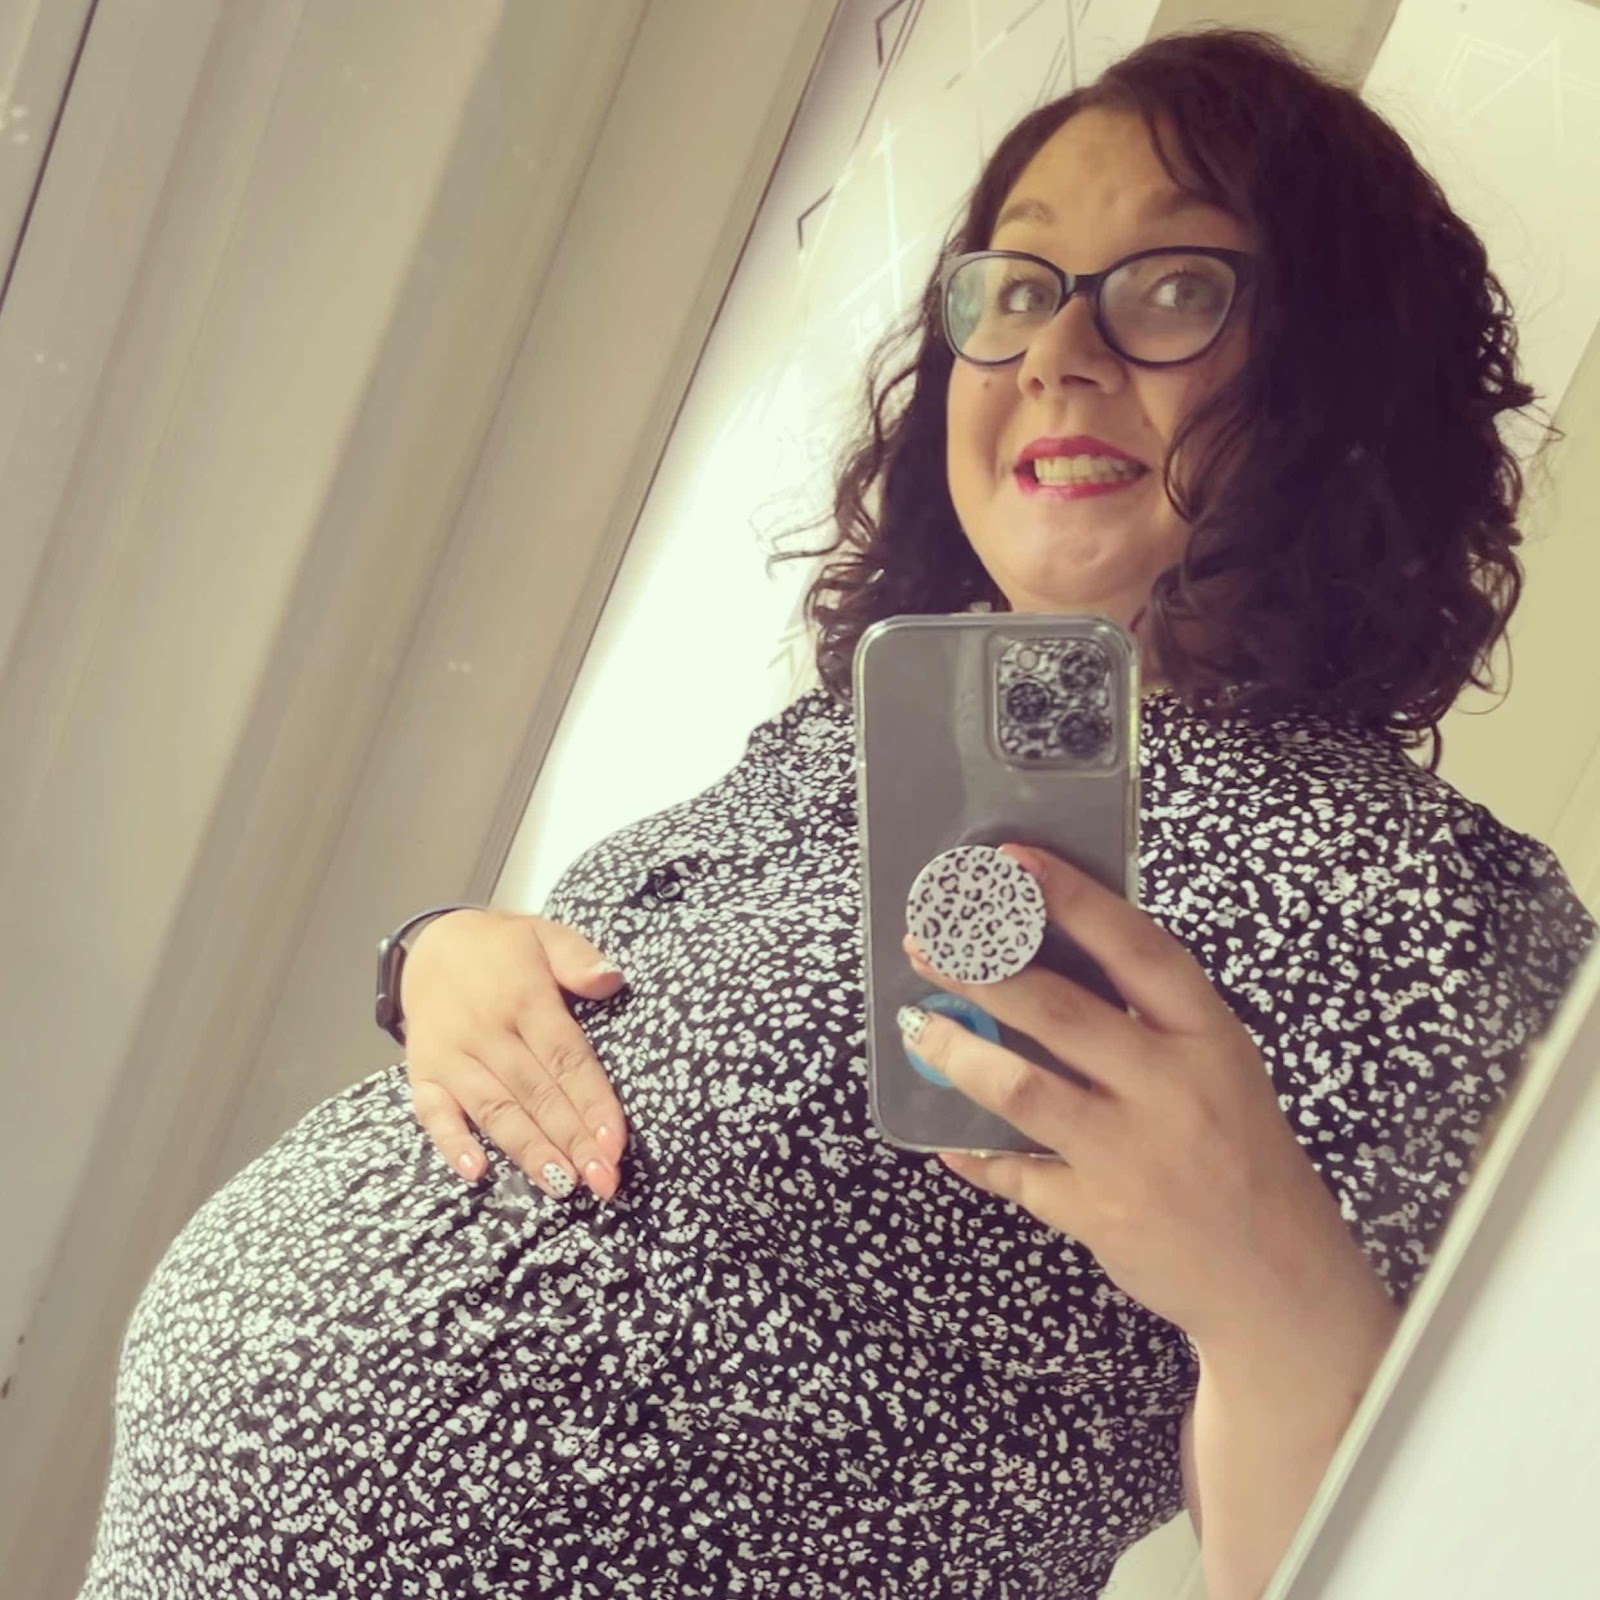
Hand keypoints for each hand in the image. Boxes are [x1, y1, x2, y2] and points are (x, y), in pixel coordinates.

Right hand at [400, 909, 629, 1199]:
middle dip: (572, 1141)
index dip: (593, 1102)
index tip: (616, 1143)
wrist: (430, 943)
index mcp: (524, 998)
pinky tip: (476, 1172)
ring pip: (494, 1110)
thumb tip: (612, 979)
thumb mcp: (544, 935)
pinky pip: (433, 1113)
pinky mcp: (422, 1073)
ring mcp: (451, 1056)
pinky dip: (452, 1143)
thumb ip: (578, 958)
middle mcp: (486, 1031)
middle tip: (604, 1181)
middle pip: (536, 1094)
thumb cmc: (503, 950)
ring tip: (561, 1186)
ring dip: (528, 1151)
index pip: (566, 1057)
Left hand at [901, 844, 1376, 1345]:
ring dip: (957, 1053)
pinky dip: (977, 1154)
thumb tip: (1048, 960)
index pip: (1135, 947)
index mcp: (1208, 1038)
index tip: (1011, 862)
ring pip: (1022, 1088)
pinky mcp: (1101, 1214)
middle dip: (980, 971)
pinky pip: (1018, 1173)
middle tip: (927, 944)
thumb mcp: (1220, 1069)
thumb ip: (1151, 1021)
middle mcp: (1172, 1089)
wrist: (1281, 1279)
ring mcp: (1134, 1155)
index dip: (1071, 898)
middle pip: (1058, 1011)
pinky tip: (946, 1137)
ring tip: (918, 1027)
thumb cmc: (1243, 1156)